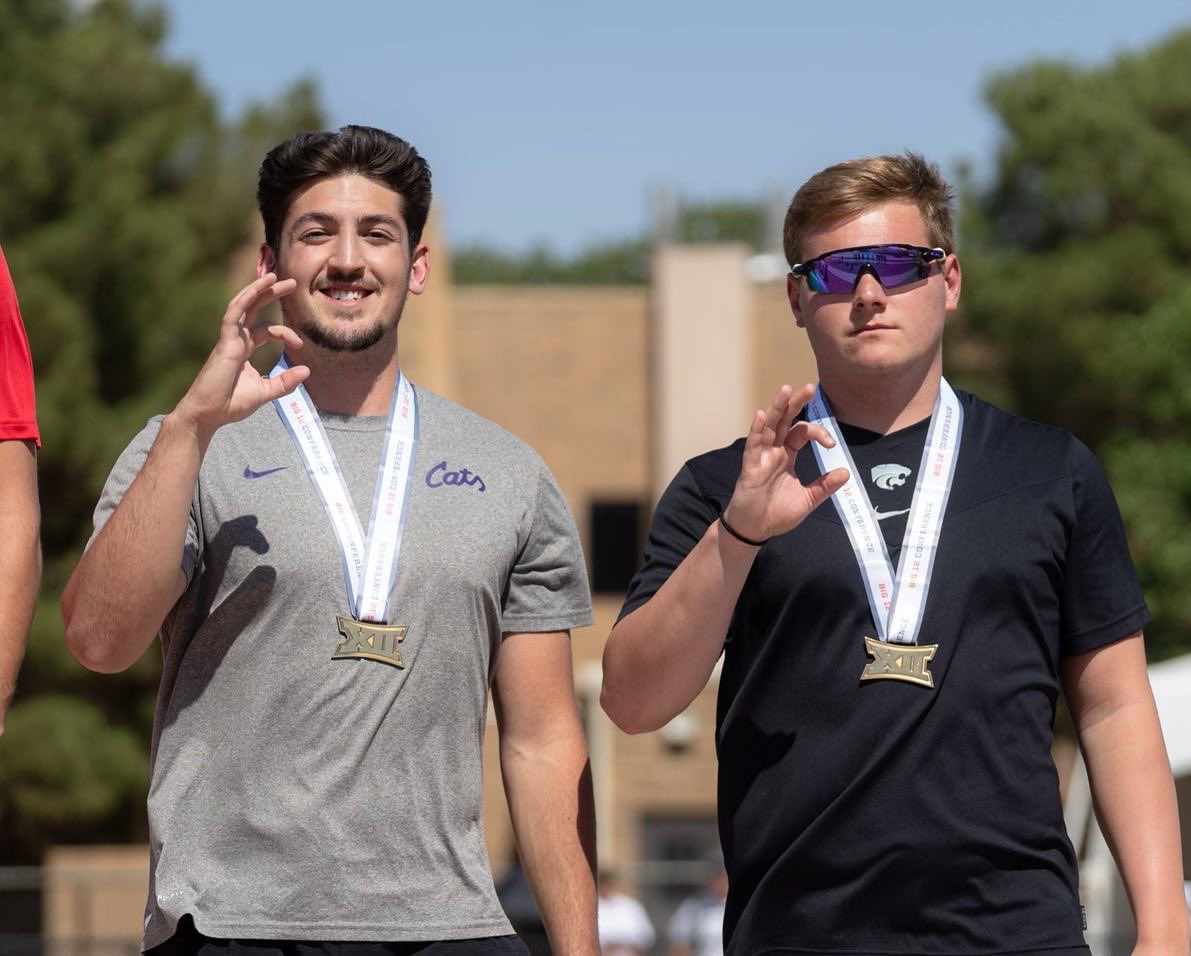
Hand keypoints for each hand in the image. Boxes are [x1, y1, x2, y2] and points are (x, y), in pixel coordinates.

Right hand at [171, 273, 308, 439]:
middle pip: (254, 309)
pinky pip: (233, 315)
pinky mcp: (224, 343)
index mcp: (243, 349)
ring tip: (274, 276)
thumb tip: (307, 371)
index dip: (284, 332)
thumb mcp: (265, 392)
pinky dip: (245, 300)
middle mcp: (235, 340)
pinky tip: (258, 288)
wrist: (207, 415)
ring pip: (242, 306)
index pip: (265, 330)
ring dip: (258, 290)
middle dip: (271, 294)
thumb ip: (285, 382)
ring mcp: (228, 340)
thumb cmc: (230, 404)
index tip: (300, 344)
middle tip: (292, 282)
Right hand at [722, 384, 848, 542]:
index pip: (802, 433)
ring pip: (769, 427)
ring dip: (777, 408)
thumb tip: (846, 472)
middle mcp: (774, 452)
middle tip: (809, 388)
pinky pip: (753, 446)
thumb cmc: (776, 514)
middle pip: (785, 421)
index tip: (830, 444)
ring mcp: (761, 457)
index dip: (818, 433)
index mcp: (787, 456)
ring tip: (785, 390)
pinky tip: (762, 415)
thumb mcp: (807, 500)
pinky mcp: (750, 468)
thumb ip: (824, 486)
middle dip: (796, 404)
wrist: (755, 530)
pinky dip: (757, 430)